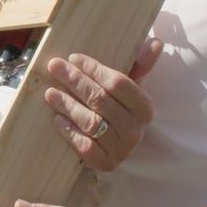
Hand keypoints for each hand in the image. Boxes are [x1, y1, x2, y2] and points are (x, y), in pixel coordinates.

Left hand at [45, 37, 161, 170]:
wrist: (114, 148)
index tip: (74, 58)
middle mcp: (136, 130)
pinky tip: (57, 119)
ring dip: (67, 105)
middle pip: (100, 99)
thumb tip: (156, 42)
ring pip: (90, 122)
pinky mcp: (105, 164)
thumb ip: (140, 65)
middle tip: (55, 67)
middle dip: (75, 80)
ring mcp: (121, 149)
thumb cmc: (119, 110)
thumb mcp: (131, 88)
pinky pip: (84, 146)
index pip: (118, 83)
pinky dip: (69, 131)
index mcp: (145, 108)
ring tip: (50, 93)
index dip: (95, 69)